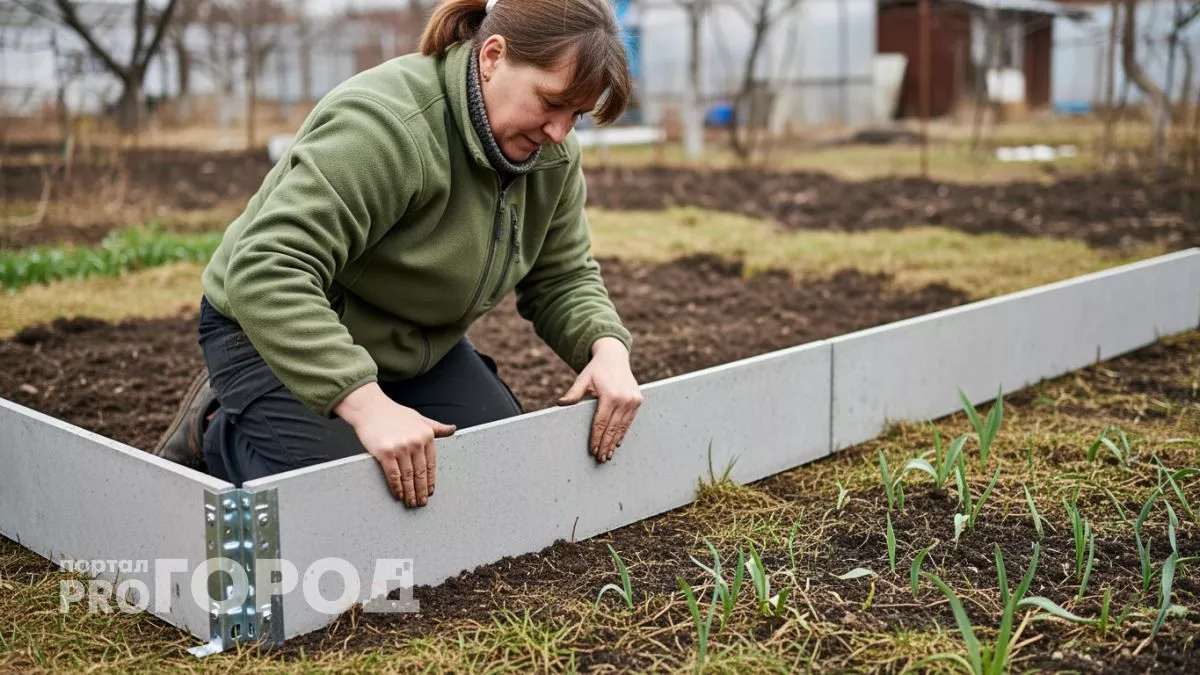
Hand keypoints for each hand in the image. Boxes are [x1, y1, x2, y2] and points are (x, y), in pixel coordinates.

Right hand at [335, 383, 455, 506]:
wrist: (369, 407)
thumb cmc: (393, 413)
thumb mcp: (419, 418)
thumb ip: (435, 427)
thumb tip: (453, 429)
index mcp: (426, 435)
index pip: (431, 464)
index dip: (431, 480)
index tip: (430, 491)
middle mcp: (416, 442)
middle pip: (421, 473)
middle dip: (422, 491)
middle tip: (421, 502)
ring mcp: (401, 448)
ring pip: (408, 477)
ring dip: (410, 493)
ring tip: (411, 503)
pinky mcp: (385, 453)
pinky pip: (393, 475)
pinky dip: (397, 488)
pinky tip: (398, 495)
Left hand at [557, 337, 642, 462]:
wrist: (615, 357)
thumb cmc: (596, 370)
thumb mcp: (583, 379)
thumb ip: (573, 393)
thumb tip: (560, 404)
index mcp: (610, 395)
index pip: (601, 423)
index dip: (596, 438)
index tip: (592, 450)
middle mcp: (624, 399)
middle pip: (612, 428)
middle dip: (605, 445)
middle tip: (600, 458)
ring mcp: (633, 401)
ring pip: (622, 427)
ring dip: (615, 442)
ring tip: (608, 455)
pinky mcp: (638, 401)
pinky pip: (629, 421)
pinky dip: (623, 433)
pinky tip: (617, 443)